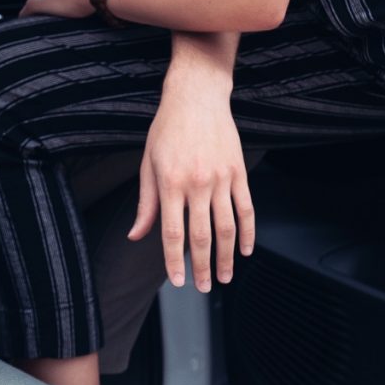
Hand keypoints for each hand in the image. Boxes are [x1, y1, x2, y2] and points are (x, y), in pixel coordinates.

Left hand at [129, 67, 253, 291]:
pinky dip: (248, 232)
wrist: (197, 96)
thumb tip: (136, 236)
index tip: (178, 281)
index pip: (172, 233)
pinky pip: (247, 208)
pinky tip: (245, 250)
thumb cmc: (167, 129)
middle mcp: (197, 183)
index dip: (174, 261)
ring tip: (223, 277)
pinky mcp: (239, 172)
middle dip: (201, 267)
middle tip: (201, 287)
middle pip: (202, 236)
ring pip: (227, 227)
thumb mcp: (148, 164)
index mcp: (170, 183)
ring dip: (226, 257)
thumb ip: (146, 204)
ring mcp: (221, 178)